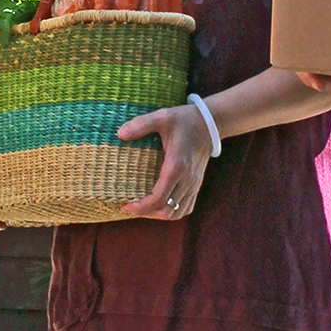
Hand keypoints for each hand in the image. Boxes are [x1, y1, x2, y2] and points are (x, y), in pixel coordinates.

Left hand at [119, 103, 212, 219]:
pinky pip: (186, 208)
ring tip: (143, 208)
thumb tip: (120, 135)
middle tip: (130, 207)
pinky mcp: (197, 185)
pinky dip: (172, 211)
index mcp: (177, 165)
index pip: (159, 197)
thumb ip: (141, 124)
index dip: (141, 207)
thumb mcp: (162, 117)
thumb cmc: (184, 120)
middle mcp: (187, 179)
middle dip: (146, 213)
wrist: (210, 124)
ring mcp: (194, 184)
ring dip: (158, 214)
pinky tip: (160, 205)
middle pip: (167, 210)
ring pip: (177, 212)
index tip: (125, 205)